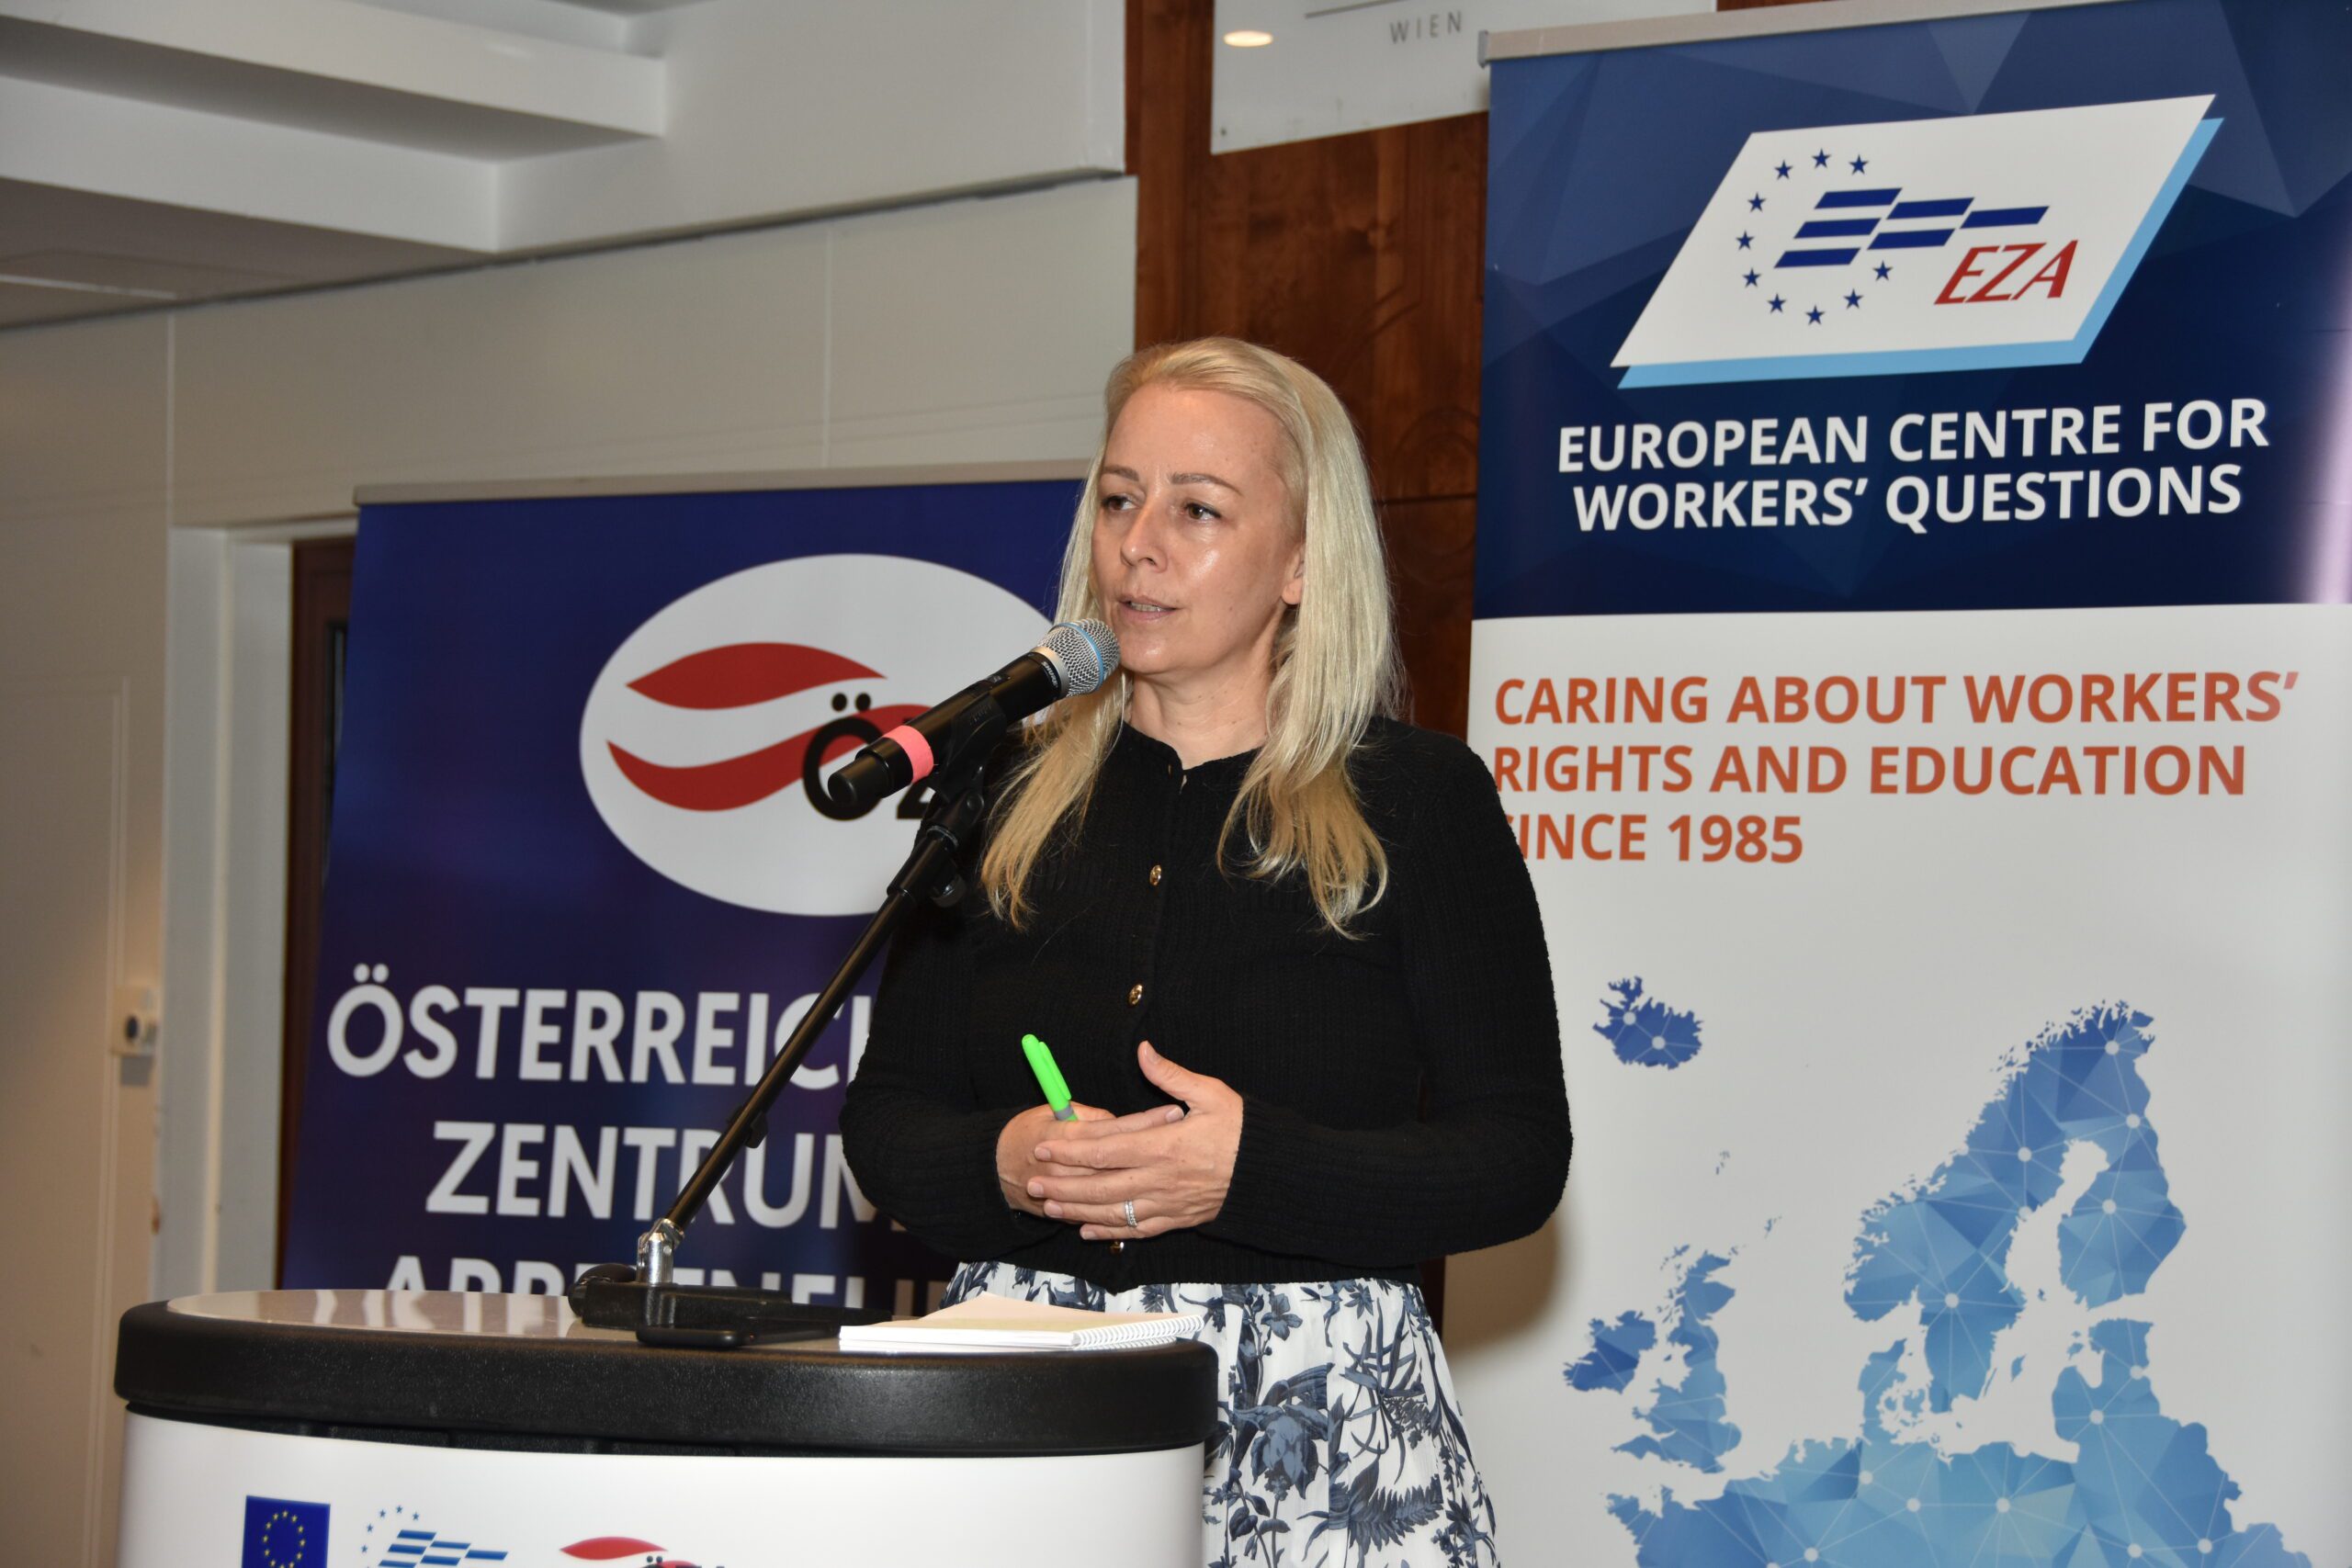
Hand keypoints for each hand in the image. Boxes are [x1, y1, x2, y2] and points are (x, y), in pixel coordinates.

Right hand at [995, 1100, 1167, 1216]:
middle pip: (1118, 1162)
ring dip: (1144, 1184)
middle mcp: (1070, 1169)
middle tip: (1185, 1140)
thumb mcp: (1046, 1112)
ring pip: (1112, 1193)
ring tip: (1175, 1176)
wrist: (992, 1169)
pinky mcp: (1069, 1212)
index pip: (1113, 1130)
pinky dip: (1122, 1215)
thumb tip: (1113, 1120)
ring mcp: (1070, 1195)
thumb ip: (1083, 1116)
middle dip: (1153, 1150)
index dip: (1145, 1122)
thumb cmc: (1022, 1133)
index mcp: (1065, 1138)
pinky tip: (1147, 1208)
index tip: (1174, 1112)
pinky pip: (1098, 1219)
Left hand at [1027, 1041, 1243, 1240]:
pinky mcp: (1178, 1220)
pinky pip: (1137, 1231)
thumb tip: (1143, 1051)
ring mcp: (1167, 1204)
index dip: (1071, 1149)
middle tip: (1033, 1182)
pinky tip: (1088, 1231)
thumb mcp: (1211, 1093)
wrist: (1274, 1175)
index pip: (1105, 1150)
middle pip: (1100, 1187)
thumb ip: (1171, 1075)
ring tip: (1049, 1207)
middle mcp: (1160, 1180)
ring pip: (1113, 1213)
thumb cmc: (1243, 1131)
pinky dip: (1109, 1232)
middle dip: (1063, 1184)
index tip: (1046, 1145)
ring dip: (1077, 1211)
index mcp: (1164, 1146)